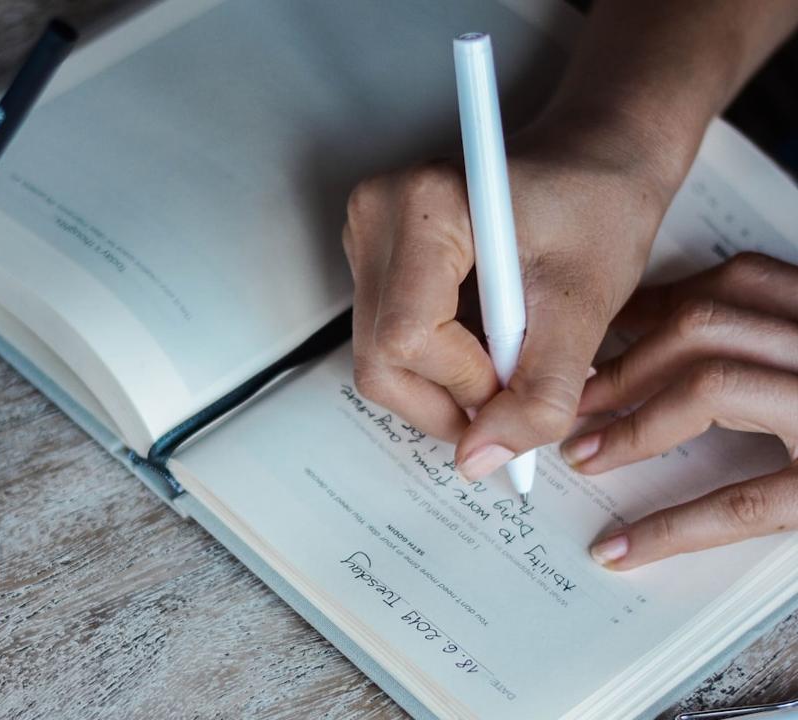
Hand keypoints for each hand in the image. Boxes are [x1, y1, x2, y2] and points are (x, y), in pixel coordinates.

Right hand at [343, 129, 669, 477]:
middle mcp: (373, 216)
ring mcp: (364, 237)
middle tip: (514, 393)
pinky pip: (385, 344)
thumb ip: (538, 394)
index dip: (467, 384)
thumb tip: (479, 461)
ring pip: (378, 361)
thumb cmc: (598, 209)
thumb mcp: (585, 308)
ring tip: (507, 356)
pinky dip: (438, 364)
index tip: (525, 381)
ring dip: (446, 384)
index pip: (408, 339)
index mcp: (421, 205)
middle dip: (449, 398)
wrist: (595, 162)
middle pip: (380, 360)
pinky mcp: (371, 259)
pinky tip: (484, 339)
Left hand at [562, 253, 797, 569]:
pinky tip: (623, 549)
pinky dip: (675, 526)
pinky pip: (749, 500)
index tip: (599, 342)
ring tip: (586, 457)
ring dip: (635, 422)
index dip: (650, 311)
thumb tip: (674, 333)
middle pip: (707, 326)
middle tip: (576, 404)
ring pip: (717, 383)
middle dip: (624, 364)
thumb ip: (776, 337)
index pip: (731, 284)